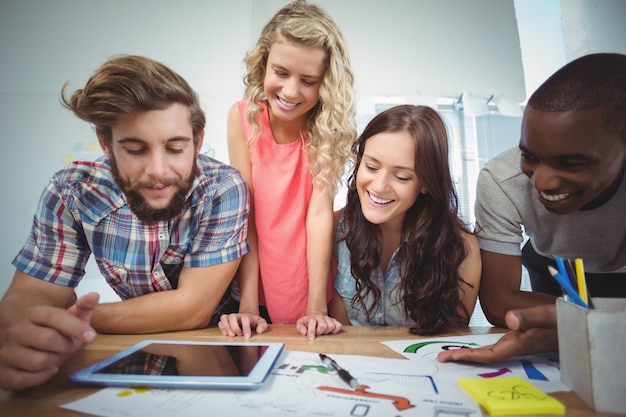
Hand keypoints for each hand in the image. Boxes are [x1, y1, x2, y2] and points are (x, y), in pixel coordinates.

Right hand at [0, 292, 98, 390]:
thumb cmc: (56, 329)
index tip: (91, 336)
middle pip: (47, 340)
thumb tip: (94, 296)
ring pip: (37, 361)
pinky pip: (23, 380)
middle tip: (67, 346)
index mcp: (34, 313)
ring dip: (54, 362)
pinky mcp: (3, 371)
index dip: (75, 327)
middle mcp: (16, 330)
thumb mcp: (72, 316)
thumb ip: (84, 306)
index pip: (54, 317)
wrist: (30, 338)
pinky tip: (48, 369)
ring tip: (55, 356)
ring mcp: (7, 351)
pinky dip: (41, 377)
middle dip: (65, 346)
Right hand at [218, 313, 267, 337]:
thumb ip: (263, 326)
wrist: (249, 317)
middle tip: (238, 335)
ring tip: (230, 335)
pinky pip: (220, 322)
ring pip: (224, 317)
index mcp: (247, 316)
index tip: (247, 336)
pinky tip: (225, 334)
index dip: (246, 328)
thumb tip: (259, 330)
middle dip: (234, 327)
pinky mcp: (225, 321)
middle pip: (232, 316)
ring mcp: (230, 318)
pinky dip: (221, 328)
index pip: (245, 319)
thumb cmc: (254, 321)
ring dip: (226, 327)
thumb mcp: (261, 322)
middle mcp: (237, 316)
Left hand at [295, 313, 341, 339]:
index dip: (312, 331)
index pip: (312, 322)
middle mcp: (320, 317)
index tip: (311, 338)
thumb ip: (300, 327)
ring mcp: (328, 318)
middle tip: (317, 334)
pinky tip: (330, 332)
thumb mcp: (300, 323)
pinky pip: (338, 326)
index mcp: (311, 318)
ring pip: (331, 326)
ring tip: (323, 332)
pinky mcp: (334, 321)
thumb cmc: (308, 322)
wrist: (315, 316)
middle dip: (320, 332)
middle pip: (323, 325)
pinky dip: (335, 330)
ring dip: (327, 332)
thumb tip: (305, 332)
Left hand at [437, 304, 557, 363]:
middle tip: (442, 358)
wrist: (577, 323)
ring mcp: (517, 343)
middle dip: (463, 358)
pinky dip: (481, 349)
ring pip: (489, 353)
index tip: (451, 357)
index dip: (469, 357)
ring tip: (452, 355)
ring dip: (470, 354)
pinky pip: (495, 348)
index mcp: (519, 343)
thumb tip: (509, 319)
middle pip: (485, 357)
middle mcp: (515, 346)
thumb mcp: (546, 314)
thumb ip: (529, 317)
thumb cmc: (563, 319)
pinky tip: (474, 349)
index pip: (489, 355)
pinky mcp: (519, 339)